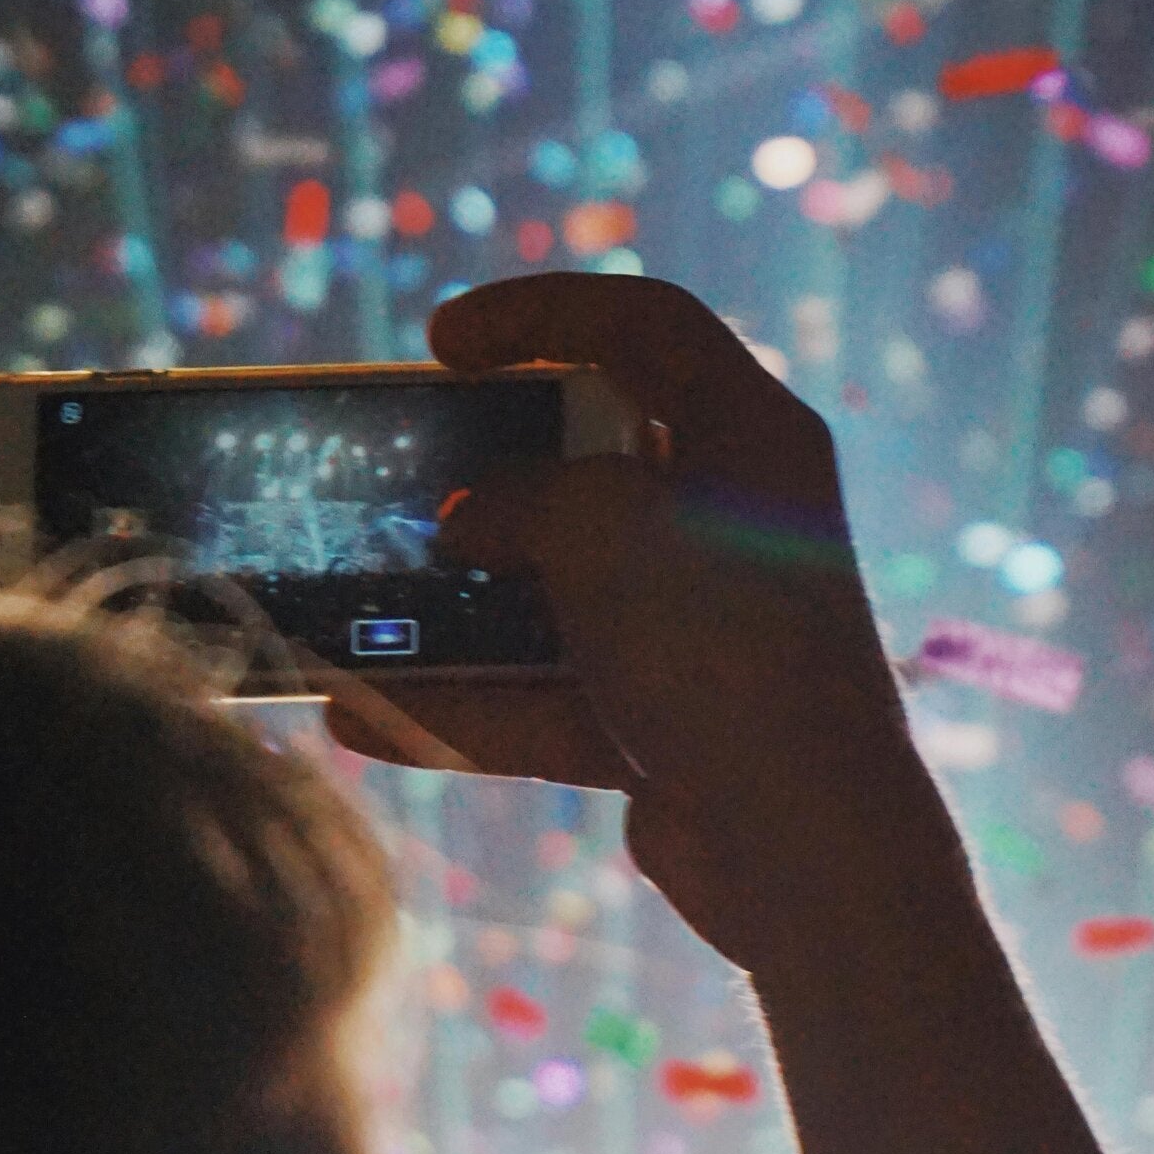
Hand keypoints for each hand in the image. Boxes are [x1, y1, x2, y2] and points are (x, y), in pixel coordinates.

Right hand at [325, 273, 947, 964]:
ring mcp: (699, 631)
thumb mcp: (601, 525)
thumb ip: (520, 493)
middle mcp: (732, 525)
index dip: (540, 311)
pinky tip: (363, 716)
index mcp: (752, 436)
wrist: (801, 842)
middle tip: (401, 472)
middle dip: (485, 474)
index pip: (645, 323)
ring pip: (555, 594)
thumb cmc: (718, 647)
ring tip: (352, 607)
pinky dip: (462, 706)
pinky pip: (546, 698)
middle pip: (591, 464)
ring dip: (454, 605)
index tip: (444, 342)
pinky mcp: (666, 725)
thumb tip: (468, 521)